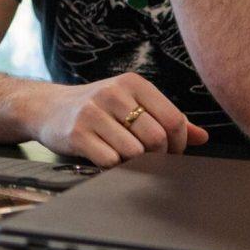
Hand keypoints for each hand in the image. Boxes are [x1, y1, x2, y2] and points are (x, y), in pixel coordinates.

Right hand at [30, 73, 208, 167]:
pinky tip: (105, 156)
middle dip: (158, 156)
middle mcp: (113, 93)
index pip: (174, 119)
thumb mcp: (131, 103)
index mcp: (132, 83)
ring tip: (123, 155)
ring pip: (135, 152)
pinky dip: (113, 166)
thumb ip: (166, 118)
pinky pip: (110, 161)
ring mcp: (93, 113)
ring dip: (133, 162)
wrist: (47, 107)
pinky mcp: (77, 133)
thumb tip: (202, 137)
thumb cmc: (95, 107)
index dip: (179, 144)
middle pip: (157, 138)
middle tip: (148, 158)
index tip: (170, 151)